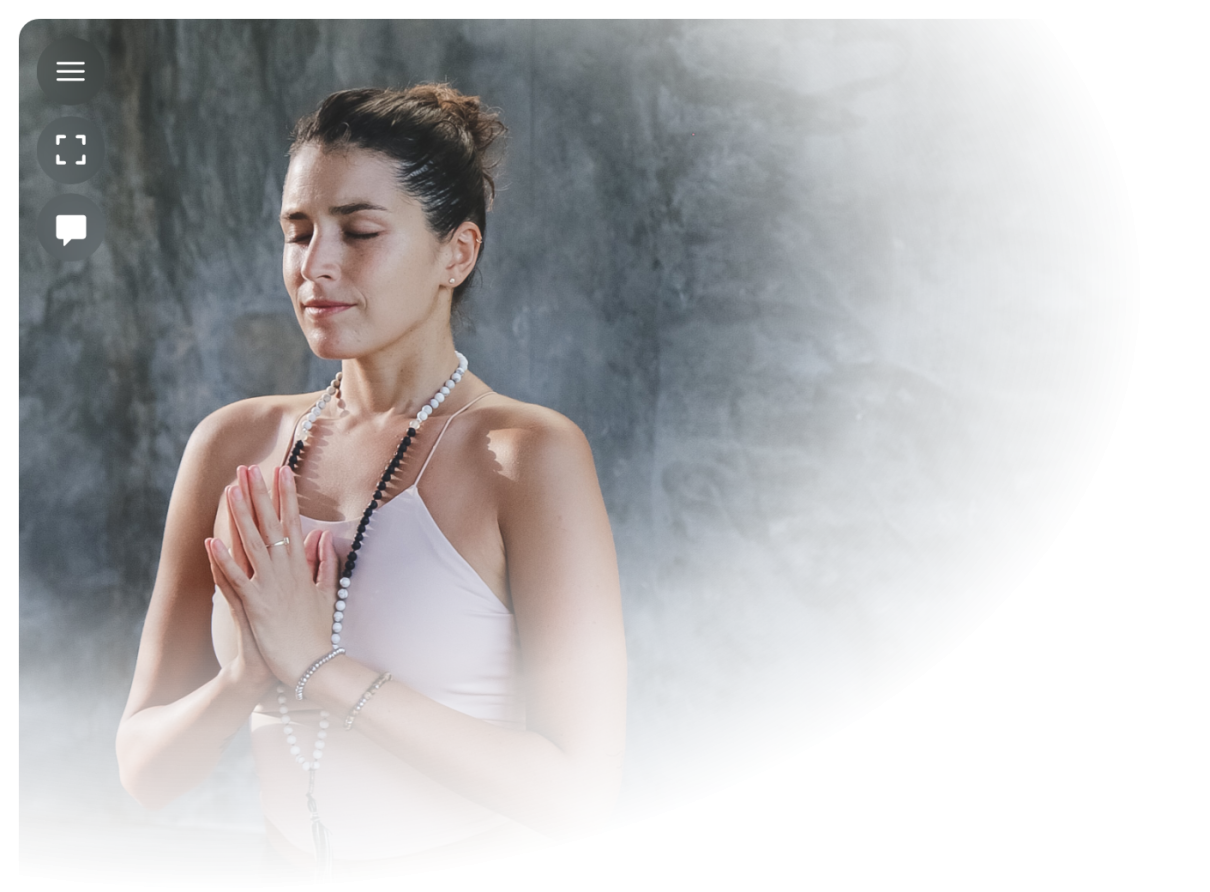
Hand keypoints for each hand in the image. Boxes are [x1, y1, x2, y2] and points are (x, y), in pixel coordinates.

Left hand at [208, 464, 339, 685]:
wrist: (312, 665)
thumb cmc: (318, 632)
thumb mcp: (328, 593)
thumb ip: (326, 562)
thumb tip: (325, 535)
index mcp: (302, 566)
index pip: (294, 522)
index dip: (287, 495)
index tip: (283, 471)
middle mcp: (286, 571)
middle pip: (270, 525)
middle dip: (259, 494)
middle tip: (249, 469)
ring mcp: (270, 587)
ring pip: (251, 543)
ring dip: (240, 516)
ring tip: (230, 490)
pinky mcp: (255, 605)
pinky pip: (235, 579)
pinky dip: (223, 560)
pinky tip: (211, 541)